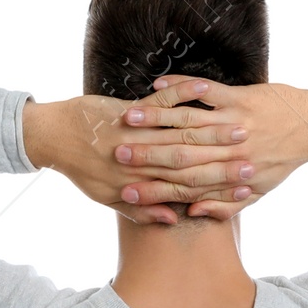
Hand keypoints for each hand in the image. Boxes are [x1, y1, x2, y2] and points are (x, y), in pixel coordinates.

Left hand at [22, 94, 253, 225]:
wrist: (54, 138)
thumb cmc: (83, 169)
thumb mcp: (108, 198)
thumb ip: (142, 214)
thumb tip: (174, 219)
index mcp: (137, 188)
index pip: (186, 191)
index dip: (219, 189)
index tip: (246, 187)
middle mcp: (138, 165)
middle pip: (190, 163)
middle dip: (225, 160)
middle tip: (253, 158)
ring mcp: (133, 136)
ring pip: (179, 132)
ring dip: (213, 128)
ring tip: (242, 125)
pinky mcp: (126, 112)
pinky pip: (159, 102)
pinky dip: (182, 92)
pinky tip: (205, 88)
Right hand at [115, 77, 307, 218]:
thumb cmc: (281, 162)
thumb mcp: (257, 192)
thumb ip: (224, 207)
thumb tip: (188, 213)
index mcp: (231, 178)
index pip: (185, 187)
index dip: (154, 190)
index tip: (126, 191)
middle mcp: (230, 152)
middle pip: (180, 156)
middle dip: (146, 155)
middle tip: (116, 154)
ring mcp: (234, 122)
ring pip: (187, 123)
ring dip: (155, 120)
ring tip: (127, 119)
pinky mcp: (240, 97)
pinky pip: (205, 91)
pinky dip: (181, 87)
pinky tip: (157, 83)